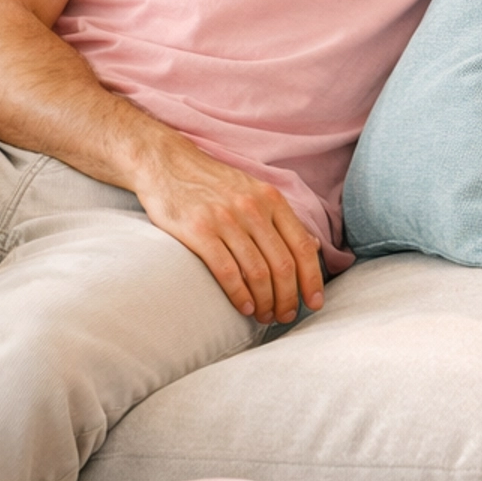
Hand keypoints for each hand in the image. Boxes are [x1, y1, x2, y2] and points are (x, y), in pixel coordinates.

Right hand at [133, 141, 324, 326]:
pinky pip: (227, 272)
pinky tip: (243, 307)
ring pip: (258, 272)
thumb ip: (282, 219)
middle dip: (288, 298)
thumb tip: (313, 247)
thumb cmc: (214, 183)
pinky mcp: (199, 231)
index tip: (314, 303)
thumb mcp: (254, 191)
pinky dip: (239, 295)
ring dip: (265, 301)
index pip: (302, 246)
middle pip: (282, 264)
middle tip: (286, 316)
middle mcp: (253, 208)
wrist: (167, 164)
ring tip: (264, 316)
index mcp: (272, 199)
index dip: (312, 279)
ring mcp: (226, 219)